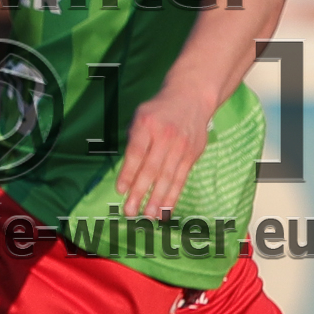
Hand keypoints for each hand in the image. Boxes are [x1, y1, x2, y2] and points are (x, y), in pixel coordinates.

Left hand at [116, 82, 215, 219]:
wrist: (191, 97)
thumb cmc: (158, 111)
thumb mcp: (140, 116)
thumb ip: (133, 141)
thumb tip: (126, 175)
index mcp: (147, 124)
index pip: (136, 152)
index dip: (128, 173)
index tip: (120, 191)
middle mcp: (165, 136)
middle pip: (152, 168)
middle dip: (140, 192)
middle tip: (130, 212)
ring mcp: (181, 146)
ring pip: (168, 177)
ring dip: (157, 199)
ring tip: (147, 216)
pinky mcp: (192, 154)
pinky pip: (181, 179)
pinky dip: (172, 196)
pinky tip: (164, 210)